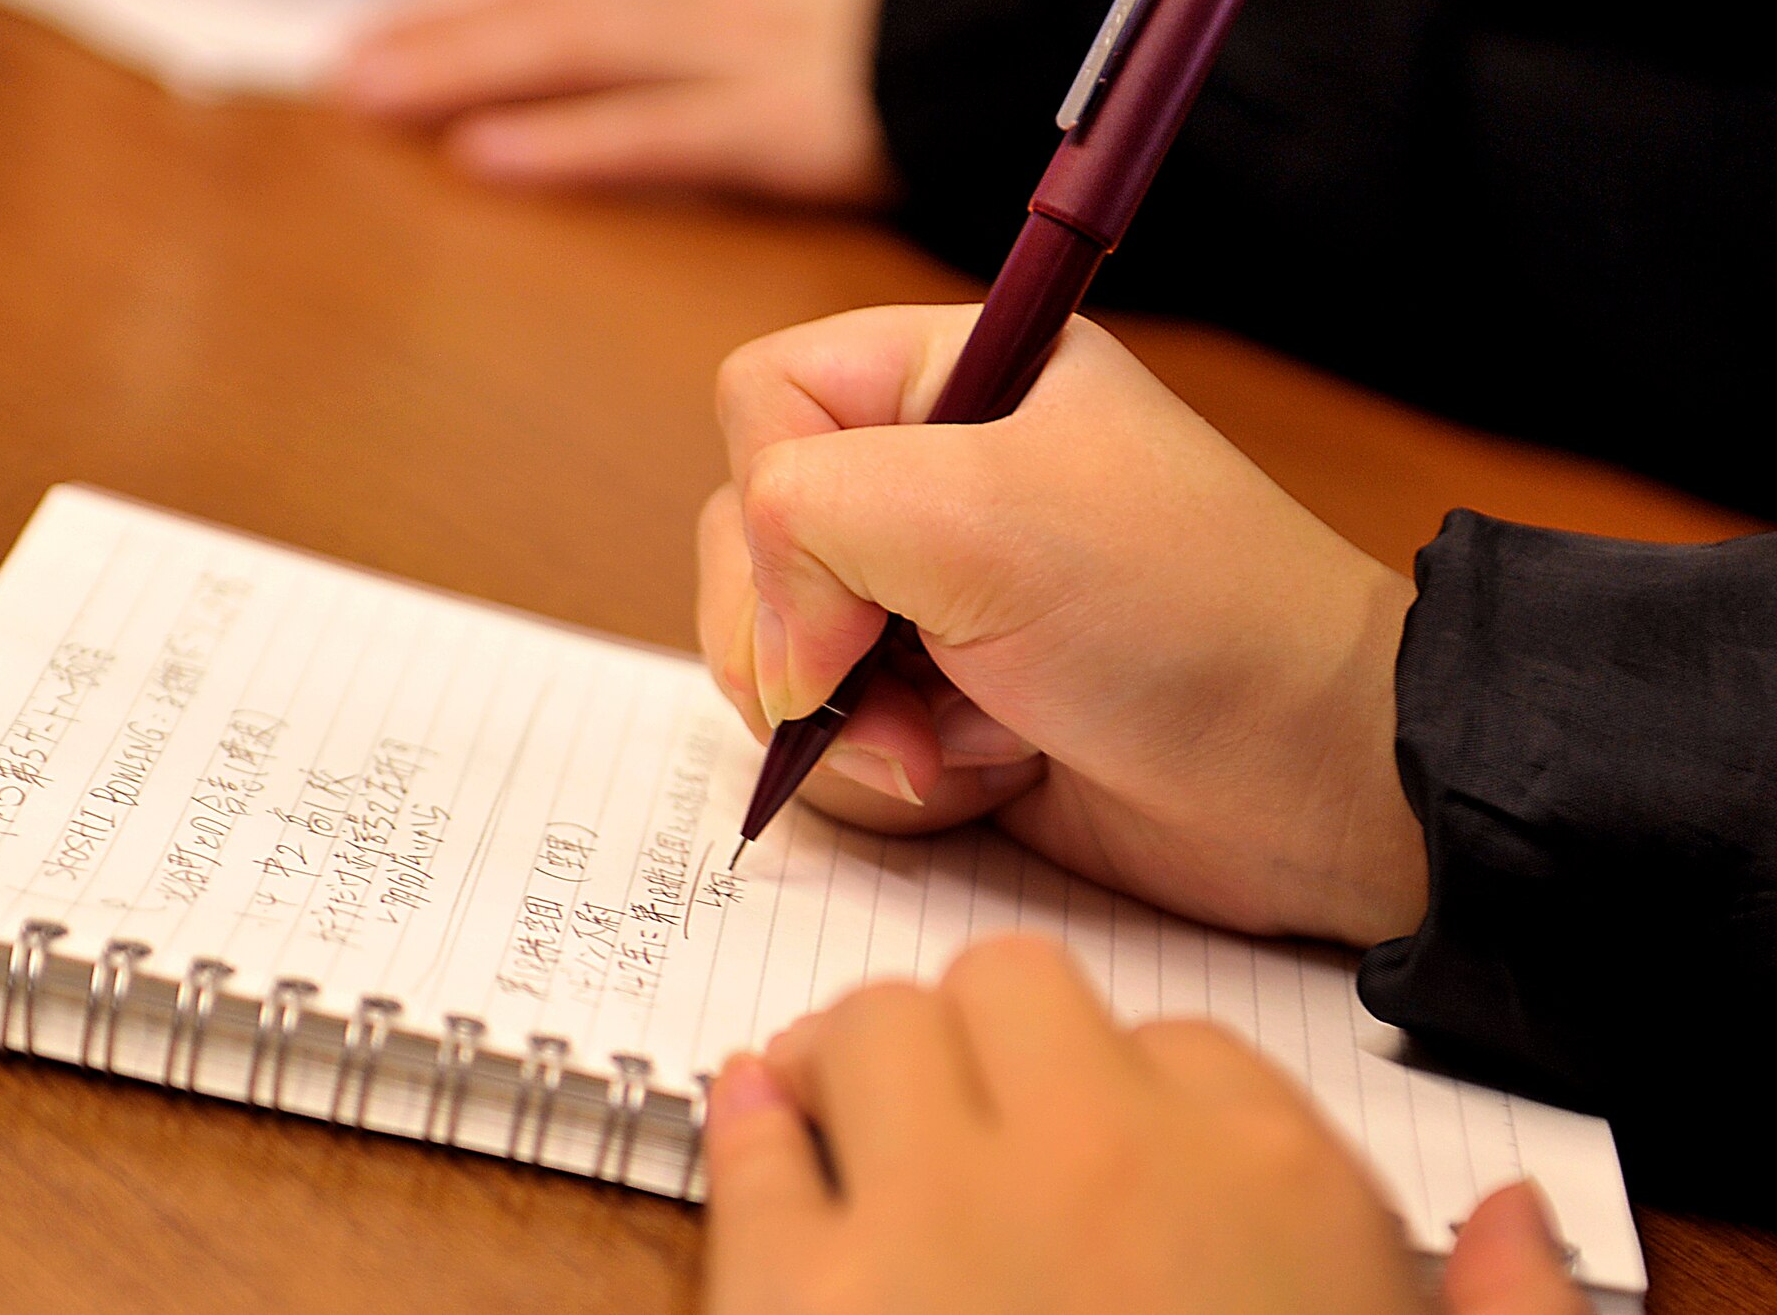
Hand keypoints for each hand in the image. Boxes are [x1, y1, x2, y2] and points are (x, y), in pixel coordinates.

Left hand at [335, 0, 903, 204]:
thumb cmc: (906, 17)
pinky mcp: (782, 124)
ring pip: (582, 49)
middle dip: (444, 27)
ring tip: (378, 100)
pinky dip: (568, 144)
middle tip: (352, 72)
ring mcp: (747, 49)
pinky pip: (657, 132)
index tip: (396, 21)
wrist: (1012, 42)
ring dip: (471, 70)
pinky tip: (488, 159)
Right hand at [696, 304, 1425, 948]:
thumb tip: (778, 645)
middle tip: (889, 692)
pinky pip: (838, 747)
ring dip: (856, 728)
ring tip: (966, 746)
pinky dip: (896, 780)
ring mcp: (932, 603)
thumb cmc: (1181, 617)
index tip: (858, 598)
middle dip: (802, 645)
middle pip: (749, 541)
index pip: (761, 401)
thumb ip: (807, 514)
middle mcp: (931, 482)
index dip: (778, 506)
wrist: (1309, 782)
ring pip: (779, 660)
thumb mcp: (981, 513)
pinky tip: (993, 777)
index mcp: (951, 378)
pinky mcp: (941, 711)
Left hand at [702, 936, 1588, 1314]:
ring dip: (861, 1067)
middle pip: (1017, 987)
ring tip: (860, 1123)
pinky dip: (750, 1133)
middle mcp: (1105, 1167)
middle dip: (995, 1044)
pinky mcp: (797, 1306)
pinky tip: (763, 1135)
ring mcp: (939, 1222)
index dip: (1146, 1099)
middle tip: (979, 1120)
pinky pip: (750, 1151)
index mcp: (1275, 1198)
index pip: (1194, 1046)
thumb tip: (1519, 1225)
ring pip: (872, 1025)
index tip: (1123, 1157)